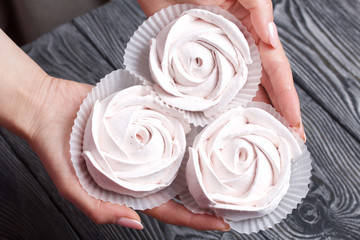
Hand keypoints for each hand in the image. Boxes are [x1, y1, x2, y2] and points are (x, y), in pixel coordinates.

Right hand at [28, 76, 229, 230]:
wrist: (46, 106)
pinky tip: (205, 133)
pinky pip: (168, 128)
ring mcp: (143, 144)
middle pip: (179, 187)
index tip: (222, 223)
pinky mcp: (141, 120)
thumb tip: (135, 225)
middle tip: (234, 197)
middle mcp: (140, 167)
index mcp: (126, 187)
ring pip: (178, 158)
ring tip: (226, 168)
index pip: (167, 210)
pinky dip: (186, 134)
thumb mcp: (70, 185)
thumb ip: (97, 207)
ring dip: (201, 165)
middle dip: (205, 195)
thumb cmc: (54, 147)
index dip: (195, 219)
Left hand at [137, 0, 305, 140]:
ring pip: (238, 93)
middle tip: (286, 140)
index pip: (277, 71)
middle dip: (276, 114)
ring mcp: (216, 60)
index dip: (287, 97)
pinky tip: (226, 123)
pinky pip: (209, 90)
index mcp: (254, 33)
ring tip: (261, 139)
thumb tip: (273, 40)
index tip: (296, 122)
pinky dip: (219, 107)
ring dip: (250, 115)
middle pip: (262, 88)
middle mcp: (238, 52)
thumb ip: (259, 11)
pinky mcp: (193, 64)